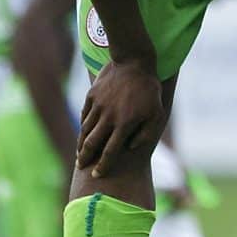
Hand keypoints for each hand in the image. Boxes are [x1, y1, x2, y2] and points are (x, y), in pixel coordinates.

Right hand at [77, 59, 163, 176]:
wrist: (135, 62)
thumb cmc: (149, 91)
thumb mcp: (156, 114)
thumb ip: (146, 134)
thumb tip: (130, 148)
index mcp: (125, 124)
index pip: (109, 152)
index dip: (102, 166)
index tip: (96, 175)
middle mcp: (108, 117)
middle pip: (91, 144)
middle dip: (84, 158)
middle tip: (80, 166)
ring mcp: (98, 106)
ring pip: (85, 130)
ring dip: (81, 144)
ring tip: (79, 153)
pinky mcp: (92, 96)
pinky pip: (84, 115)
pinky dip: (83, 125)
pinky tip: (83, 131)